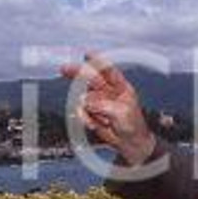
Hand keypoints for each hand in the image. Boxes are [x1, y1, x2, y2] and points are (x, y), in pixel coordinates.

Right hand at [60, 51, 155, 165]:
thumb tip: (85, 101)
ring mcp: (99, 102)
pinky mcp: (91, 113)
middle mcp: (108, 92)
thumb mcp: (122, 113)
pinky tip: (96, 125)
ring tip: (102, 121)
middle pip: (90, 78)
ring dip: (89, 111)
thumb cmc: (133, 126)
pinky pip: (82, 112)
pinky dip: (87, 120)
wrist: (129, 143)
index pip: (109, 71)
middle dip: (77, 74)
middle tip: (64, 69)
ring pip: (83, 99)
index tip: (87, 54)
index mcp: (121, 88)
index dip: (98, 61)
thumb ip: (103, 105)